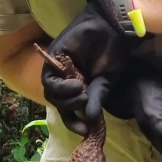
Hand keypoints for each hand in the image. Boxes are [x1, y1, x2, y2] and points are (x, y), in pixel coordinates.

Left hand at [42, 0, 134, 135]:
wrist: (110, 30)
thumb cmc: (112, 55)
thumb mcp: (106, 82)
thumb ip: (97, 99)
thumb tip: (90, 120)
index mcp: (79, 88)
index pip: (70, 111)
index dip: (74, 123)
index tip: (84, 131)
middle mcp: (66, 81)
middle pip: (58, 104)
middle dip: (71, 109)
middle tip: (85, 102)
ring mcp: (58, 71)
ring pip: (51, 95)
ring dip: (66, 99)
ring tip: (82, 92)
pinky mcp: (53, 60)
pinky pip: (49, 81)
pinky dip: (61, 88)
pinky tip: (76, 84)